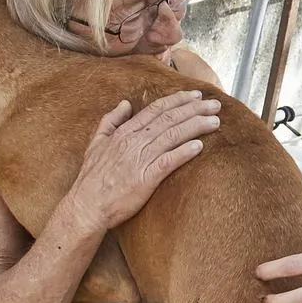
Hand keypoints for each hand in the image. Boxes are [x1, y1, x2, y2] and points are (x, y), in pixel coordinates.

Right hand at [63, 92, 221, 233]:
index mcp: (124, 132)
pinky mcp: (145, 179)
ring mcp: (139, 160)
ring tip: (215, 121)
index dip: (178, 100)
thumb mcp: (95, 143)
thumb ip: (110, 121)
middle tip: (215, 104)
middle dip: (194, 109)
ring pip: (172, 136)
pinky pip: (168, 161)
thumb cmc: (91, 178)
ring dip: (196, 126)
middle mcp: (133, 142)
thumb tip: (124, 103)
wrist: (86, 206)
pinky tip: (200, 146)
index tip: (195, 95)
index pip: (156, 110)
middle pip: (169, 119)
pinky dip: (184, 152)